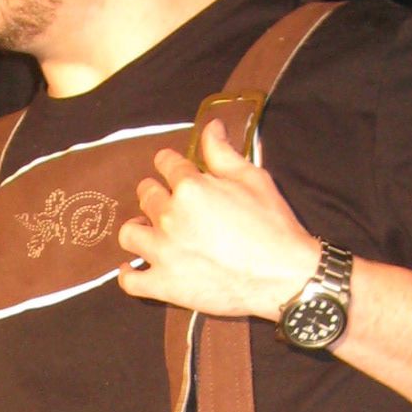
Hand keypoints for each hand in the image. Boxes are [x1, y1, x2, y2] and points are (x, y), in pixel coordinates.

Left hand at [115, 120, 319, 319]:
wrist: (284, 275)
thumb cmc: (272, 225)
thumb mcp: (252, 178)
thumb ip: (223, 153)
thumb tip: (210, 126)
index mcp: (191, 187)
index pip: (165, 164)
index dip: (170, 164)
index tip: (173, 169)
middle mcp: (171, 217)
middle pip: (146, 195)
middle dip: (156, 194)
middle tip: (168, 203)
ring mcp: (164, 253)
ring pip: (129, 233)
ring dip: (138, 229)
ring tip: (150, 231)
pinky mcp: (165, 285)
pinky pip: (130, 280)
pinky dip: (127, 274)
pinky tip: (131, 267)